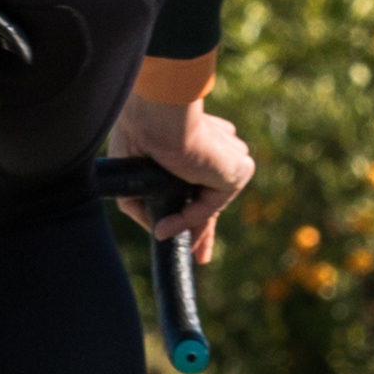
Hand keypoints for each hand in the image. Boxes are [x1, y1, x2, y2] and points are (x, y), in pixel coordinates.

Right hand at [104, 86, 253, 258]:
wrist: (157, 117)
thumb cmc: (139, 130)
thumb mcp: (135, 171)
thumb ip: (145, 201)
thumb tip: (156, 229)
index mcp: (196, 142)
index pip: (202, 181)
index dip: (195, 210)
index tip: (193, 237)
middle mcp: (216, 150)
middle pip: (212, 196)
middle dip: (205, 226)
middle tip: (201, 256)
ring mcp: (229, 159)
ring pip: (211, 201)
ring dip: (194, 225)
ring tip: (184, 247)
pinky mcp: (237, 170)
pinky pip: (210, 205)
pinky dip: (189, 218)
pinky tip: (165, 228)